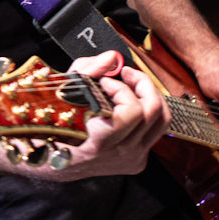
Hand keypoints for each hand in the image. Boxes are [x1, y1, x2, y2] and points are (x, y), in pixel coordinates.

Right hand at [54, 51, 169, 178]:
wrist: (56, 162)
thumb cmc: (57, 126)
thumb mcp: (65, 92)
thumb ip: (88, 70)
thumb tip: (112, 58)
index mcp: (101, 142)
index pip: (131, 111)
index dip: (120, 88)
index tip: (104, 82)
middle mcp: (121, 153)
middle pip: (153, 112)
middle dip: (143, 83)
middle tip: (127, 73)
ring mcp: (133, 159)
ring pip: (162, 120)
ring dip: (150, 95)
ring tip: (134, 83)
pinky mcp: (139, 160)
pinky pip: (156, 131)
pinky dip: (148, 111)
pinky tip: (133, 102)